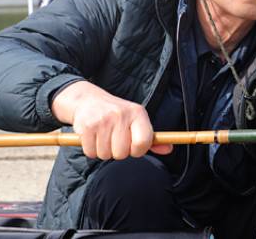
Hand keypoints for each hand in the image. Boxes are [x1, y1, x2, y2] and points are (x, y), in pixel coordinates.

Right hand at [51, 81, 172, 159]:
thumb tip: (169, 149)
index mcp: (138, 113)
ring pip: (105, 155)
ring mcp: (103, 120)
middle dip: (118, 152)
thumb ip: (152, 138)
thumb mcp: (137, 121)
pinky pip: (91, 152)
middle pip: (122, 153)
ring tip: (104, 137)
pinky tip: (93, 137)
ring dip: (103, 151)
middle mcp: (121, 115)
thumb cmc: (118, 115)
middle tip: (115, 140)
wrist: (88, 100)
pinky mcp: (86, 126)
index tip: (133, 147)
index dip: (137, 150)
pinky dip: (91, 149)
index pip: (143, 142)